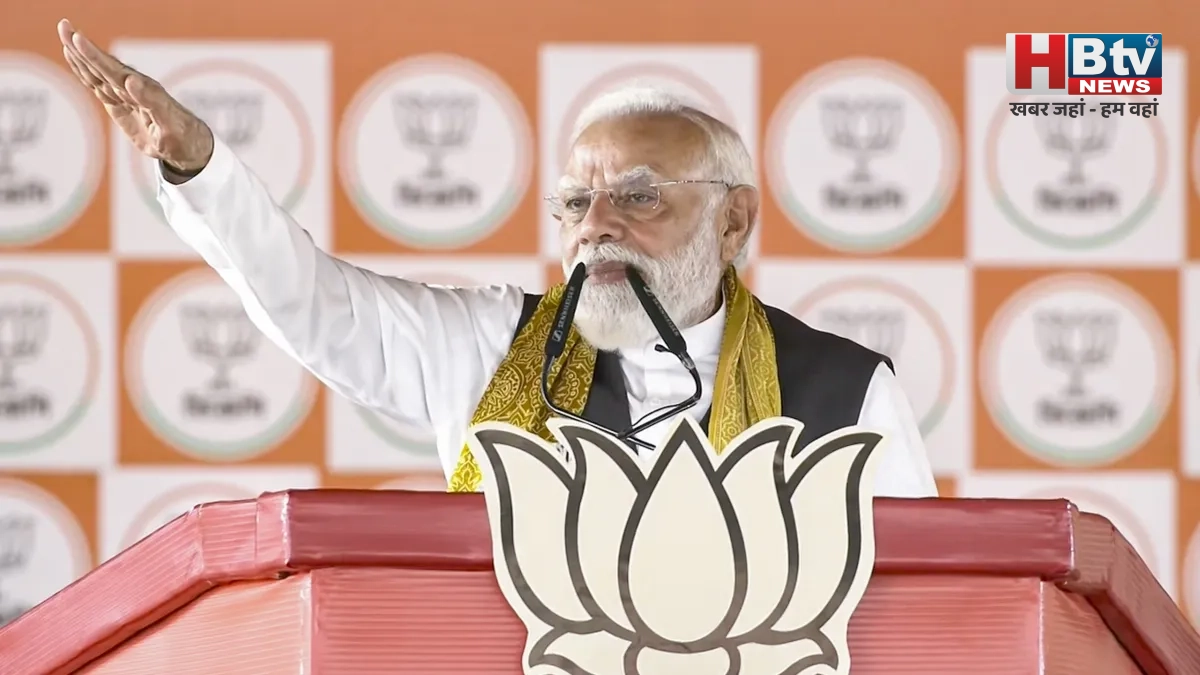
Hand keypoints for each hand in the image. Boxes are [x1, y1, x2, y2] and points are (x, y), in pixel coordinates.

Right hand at [56, 18, 213, 174]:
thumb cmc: (181, 135)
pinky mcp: (120, 104)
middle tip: (63, 25)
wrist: (188, 144)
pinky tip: (76, 62)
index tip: (78, 39)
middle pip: (101, 65)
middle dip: (82, 48)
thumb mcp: (168, 123)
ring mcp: (125, 95)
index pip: (112, 70)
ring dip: (80, 56)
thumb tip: (131, 80)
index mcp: (142, 90)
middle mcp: (132, 87)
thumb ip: (151, 101)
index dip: (94, 56)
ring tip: (65, 35)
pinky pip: (99, 85)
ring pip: (97, 72)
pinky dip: (85, 73)